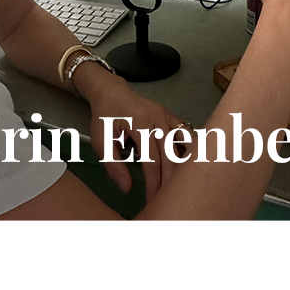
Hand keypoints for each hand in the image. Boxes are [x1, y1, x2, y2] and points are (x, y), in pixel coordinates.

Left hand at [83, 80, 189, 197]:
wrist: (111, 91)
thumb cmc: (105, 116)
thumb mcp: (101, 141)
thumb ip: (113, 165)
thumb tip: (127, 187)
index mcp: (140, 123)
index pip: (152, 159)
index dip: (154, 181)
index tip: (152, 198)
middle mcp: (158, 118)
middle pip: (171, 154)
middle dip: (169, 179)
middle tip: (167, 197)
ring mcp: (168, 115)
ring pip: (184, 144)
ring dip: (183, 165)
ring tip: (181, 183)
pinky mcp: (172, 116)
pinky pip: (186, 134)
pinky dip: (189, 149)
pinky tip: (189, 163)